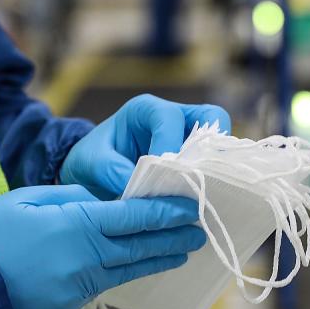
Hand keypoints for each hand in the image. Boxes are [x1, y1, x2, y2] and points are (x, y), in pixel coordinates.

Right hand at [0, 185, 205, 308]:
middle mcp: (85, 258)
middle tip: (199, 232)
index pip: (133, 217)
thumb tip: (98, 200)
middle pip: (139, 247)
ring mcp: (79, 286)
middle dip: (172, 239)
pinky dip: (126, 273)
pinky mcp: (69, 305)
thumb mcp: (25, 199)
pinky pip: (105, 284)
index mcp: (75, 225)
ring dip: (157, 259)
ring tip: (181, 253)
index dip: (165, 213)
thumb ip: (67, 197)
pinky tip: (138, 267)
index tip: (189, 209)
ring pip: (127, 270)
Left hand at [60, 94, 230, 199]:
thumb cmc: (91, 160)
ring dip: (212, 165)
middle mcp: (173, 117)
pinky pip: (213, 162)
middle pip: (211, 117)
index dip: (169, 146)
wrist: (92, 173)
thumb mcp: (91, 163)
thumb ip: (111, 171)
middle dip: (206, 147)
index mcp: (145, 110)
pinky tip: (196, 198)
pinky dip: (209, 178)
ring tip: (198, 190)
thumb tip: (139, 188)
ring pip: (219, 140)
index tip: (161, 174)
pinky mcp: (194, 157)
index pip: (169, 118)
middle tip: (192, 177)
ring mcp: (188, 137)